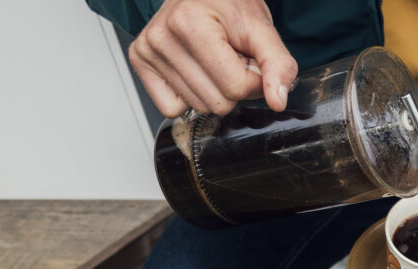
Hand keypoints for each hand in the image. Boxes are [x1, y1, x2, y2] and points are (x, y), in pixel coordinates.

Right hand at [128, 0, 298, 116]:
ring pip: (198, 108)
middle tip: (230, 58)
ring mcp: (147, 51)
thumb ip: (277, 64)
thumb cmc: (228, 3)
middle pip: (217, 103)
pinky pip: (172, 109)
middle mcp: (162, 38)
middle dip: (233, 86)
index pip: (235, 87)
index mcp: (190, 24)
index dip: (253, 80)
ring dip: (214, 90)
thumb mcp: (261, 28)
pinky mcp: (139, 62)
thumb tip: (278, 101)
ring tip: (213, 60)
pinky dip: (189, 95)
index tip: (249, 59)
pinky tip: (195, 70)